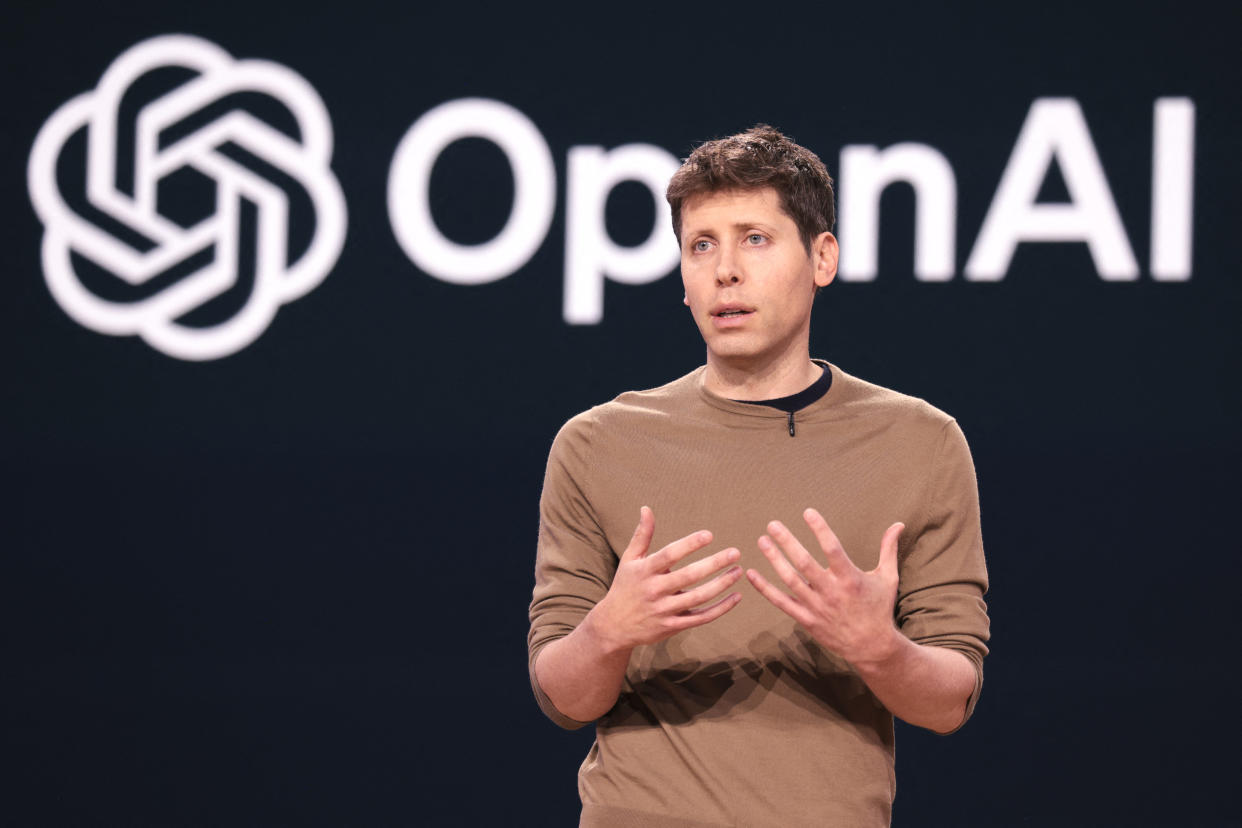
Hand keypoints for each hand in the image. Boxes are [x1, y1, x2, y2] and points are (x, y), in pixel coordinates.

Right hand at [590, 506, 742, 652]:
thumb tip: (646, 508)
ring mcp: (664, 610)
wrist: (614, 626)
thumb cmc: (625, 586)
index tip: (709, 535)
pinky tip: (736, 597)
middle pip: (688, 576)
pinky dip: (720, 608)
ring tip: (738, 571)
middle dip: (714, 564)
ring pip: (698, 597)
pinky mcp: (673, 627)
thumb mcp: (629, 560)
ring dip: (721, 585)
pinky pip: (701, 618)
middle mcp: (654, 590)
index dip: (689, 544)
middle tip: (735, 552)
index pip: (669, 555)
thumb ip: (642, 535)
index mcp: (644, 571)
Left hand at [746, 508, 904, 666]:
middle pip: (804, 563)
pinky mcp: (806, 620)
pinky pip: (781, 603)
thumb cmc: (879, 608)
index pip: (832, 548)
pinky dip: (765, 589)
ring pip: (790, 580)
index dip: (819, 529)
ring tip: (762, 541)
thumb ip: (888, 549)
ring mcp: (817, 607)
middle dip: (787, 542)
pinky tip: (751, 574)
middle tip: (773, 524)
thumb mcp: (888, 578)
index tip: (807, 512)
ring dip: (774, 560)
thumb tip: (898, 524)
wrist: (872, 647)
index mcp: (850, 578)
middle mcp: (831, 592)